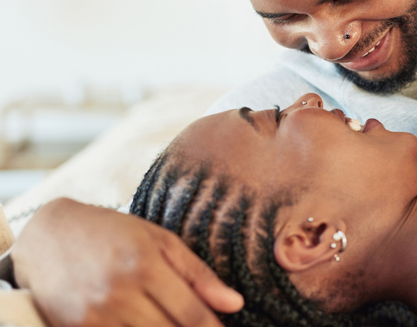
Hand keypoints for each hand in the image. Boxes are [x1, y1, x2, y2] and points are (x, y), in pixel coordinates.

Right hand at [12, 198, 242, 326]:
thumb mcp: (160, 241)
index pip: (191, 313)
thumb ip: (198, 274)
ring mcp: (93, 316)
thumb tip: (235, 304)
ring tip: (168, 320)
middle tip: (202, 326)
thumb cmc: (112, 232)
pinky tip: (144, 324)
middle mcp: (118, 292)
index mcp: (145, 264)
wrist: (47, 236)